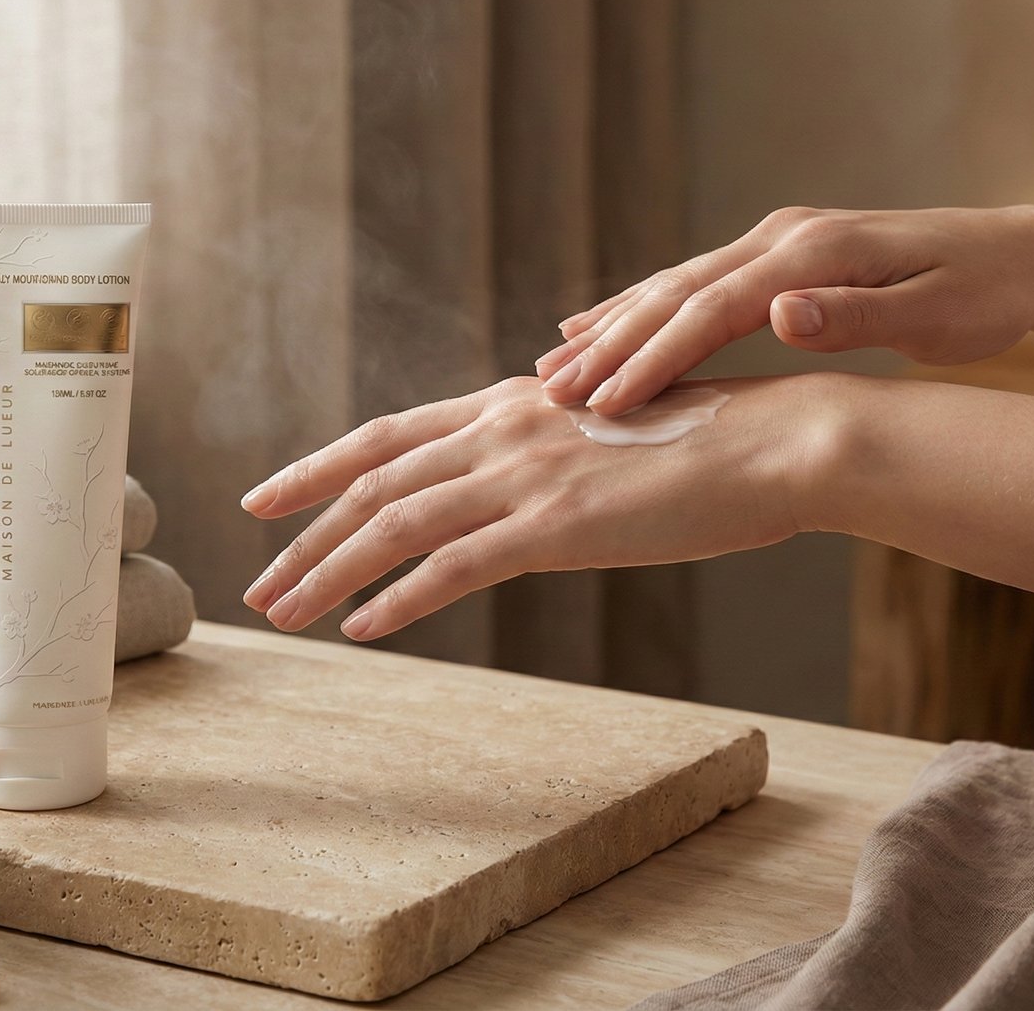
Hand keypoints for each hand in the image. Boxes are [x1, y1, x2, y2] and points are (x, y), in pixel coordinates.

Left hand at [237, 375, 837, 640]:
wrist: (776, 443)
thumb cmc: (707, 444)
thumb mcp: (604, 440)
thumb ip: (544, 458)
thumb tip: (510, 492)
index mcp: (510, 404)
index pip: (386, 435)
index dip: (314, 467)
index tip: (263, 498)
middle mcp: (502, 429)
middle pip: (370, 482)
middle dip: (302, 536)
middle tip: (257, 585)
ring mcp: (524, 475)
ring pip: (394, 524)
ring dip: (328, 573)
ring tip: (284, 615)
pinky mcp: (555, 525)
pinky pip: (452, 567)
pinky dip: (397, 599)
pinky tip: (362, 629)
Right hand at [535, 205, 1033, 414]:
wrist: (1017, 255)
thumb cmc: (983, 299)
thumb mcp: (934, 317)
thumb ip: (854, 316)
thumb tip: (780, 316)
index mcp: (813, 255)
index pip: (711, 311)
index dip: (652, 359)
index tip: (602, 406)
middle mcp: (783, 239)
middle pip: (675, 294)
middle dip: (609, 346)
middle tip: (547, 392)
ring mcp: (776, 242)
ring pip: (674, 286)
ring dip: (612, 327)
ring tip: (551, 366)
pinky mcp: (779, 256)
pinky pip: (694, 285)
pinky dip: (642, 309)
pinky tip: (599, 327)